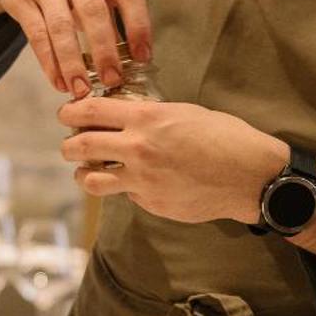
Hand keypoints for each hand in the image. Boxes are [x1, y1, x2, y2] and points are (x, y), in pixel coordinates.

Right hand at [0, 0, 152, 98]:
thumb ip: (110, 10)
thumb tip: (131, 57)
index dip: (139, 26)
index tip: (142, 58)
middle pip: (93, 11)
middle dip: (105, 50)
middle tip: (112, 80)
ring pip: (61, 27)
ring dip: (73, 63)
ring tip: (82, 91)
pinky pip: (36, 35)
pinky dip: (49, 63)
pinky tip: (58, 81)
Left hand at [57, 97, 287, 223]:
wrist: (250, 175)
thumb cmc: (224, 137)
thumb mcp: (184, 112)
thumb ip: (149, 116)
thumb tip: (122, 118)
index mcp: (146, 118)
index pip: (89, 111)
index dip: (69, 111)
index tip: (64, 114)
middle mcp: (138, 149)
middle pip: (79, 147)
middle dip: (68, 146)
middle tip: (69, 146)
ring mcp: (143, 180)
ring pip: (91, 181)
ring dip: (85, 174)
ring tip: (90, 171)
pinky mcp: (151, 203)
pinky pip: (126, 195)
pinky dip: (126, 189)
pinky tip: (141, 183)